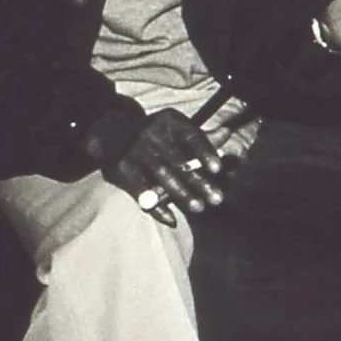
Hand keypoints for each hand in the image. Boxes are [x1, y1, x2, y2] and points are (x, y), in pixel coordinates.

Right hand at [95, 109, 226, 216]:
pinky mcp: (122, 166)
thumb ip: (202, 138)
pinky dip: (155, 205)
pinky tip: (171, 218)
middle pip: (179, 161)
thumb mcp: (177, 130)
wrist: (113, 130)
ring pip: (162, 175)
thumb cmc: (157, 135)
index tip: (219, 169)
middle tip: (218, 199)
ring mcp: (137, 150)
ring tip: (199, 208)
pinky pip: (140, 187)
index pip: (192, 136)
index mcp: (171, 122)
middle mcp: (153, 134)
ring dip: (181, 193)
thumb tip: (227, 133)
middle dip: (199, 181)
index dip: (205, 152)